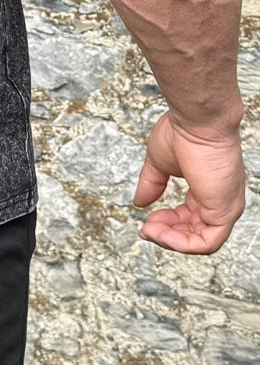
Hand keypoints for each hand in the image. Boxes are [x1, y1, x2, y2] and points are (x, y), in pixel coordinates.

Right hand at [132, 110, 245, 252]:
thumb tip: (139, 202)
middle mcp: (221, 199)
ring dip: (171, 240)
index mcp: (208, 187)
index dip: (167, 222)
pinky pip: (206, 242)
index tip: (146, 220)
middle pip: (195, 232)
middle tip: (146, 228)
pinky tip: (161, 232)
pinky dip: (181, 243)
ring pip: (201, 241)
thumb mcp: (160, 163)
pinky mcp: (225, 211)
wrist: (196, 120)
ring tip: (150, 230)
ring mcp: (225, 206)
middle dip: (167, 234)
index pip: (190, 216)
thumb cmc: (184, 131)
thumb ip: (151, 184)